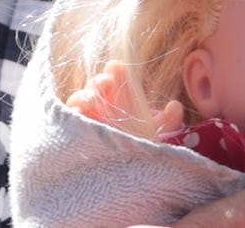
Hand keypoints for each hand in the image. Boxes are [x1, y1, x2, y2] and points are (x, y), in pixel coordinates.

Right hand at [65, 61, 181, 138]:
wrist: (125, 174)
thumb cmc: (138, 146)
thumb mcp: (156, 133)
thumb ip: (169, 120)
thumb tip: (175, 105)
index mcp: (120, 96)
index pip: (115, 74)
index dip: (116, 70)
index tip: (119, 69)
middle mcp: (102, 102)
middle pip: (96, 83)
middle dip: (100, 81)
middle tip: (106, 83)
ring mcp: (87, 115)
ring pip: (80, 98)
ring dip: (85, 96)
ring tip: (92, 100)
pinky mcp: (75, 131)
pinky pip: (69, 118)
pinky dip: (72, 114)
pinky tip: (79, 114)